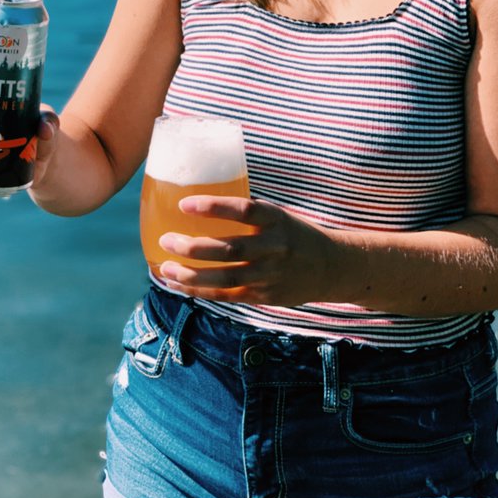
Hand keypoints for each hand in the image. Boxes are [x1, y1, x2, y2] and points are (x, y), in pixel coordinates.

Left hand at [156, 196, 332, 305]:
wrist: (332, 267)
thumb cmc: (293, 234)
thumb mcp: (277, 215)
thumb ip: (247, 213)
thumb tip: (200, 202)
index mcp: (276, 219)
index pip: (244, 210)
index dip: (213, 207)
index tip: (184, 204)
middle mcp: (274, 247)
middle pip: (230, 249)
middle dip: (194, 247)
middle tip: (166, 240)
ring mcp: (270, 274)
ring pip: (225, 278)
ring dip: (191, 275)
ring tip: (165, 267)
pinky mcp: (265, 296)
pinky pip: (228, 295)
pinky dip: (201, 291)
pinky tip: (179, 284)